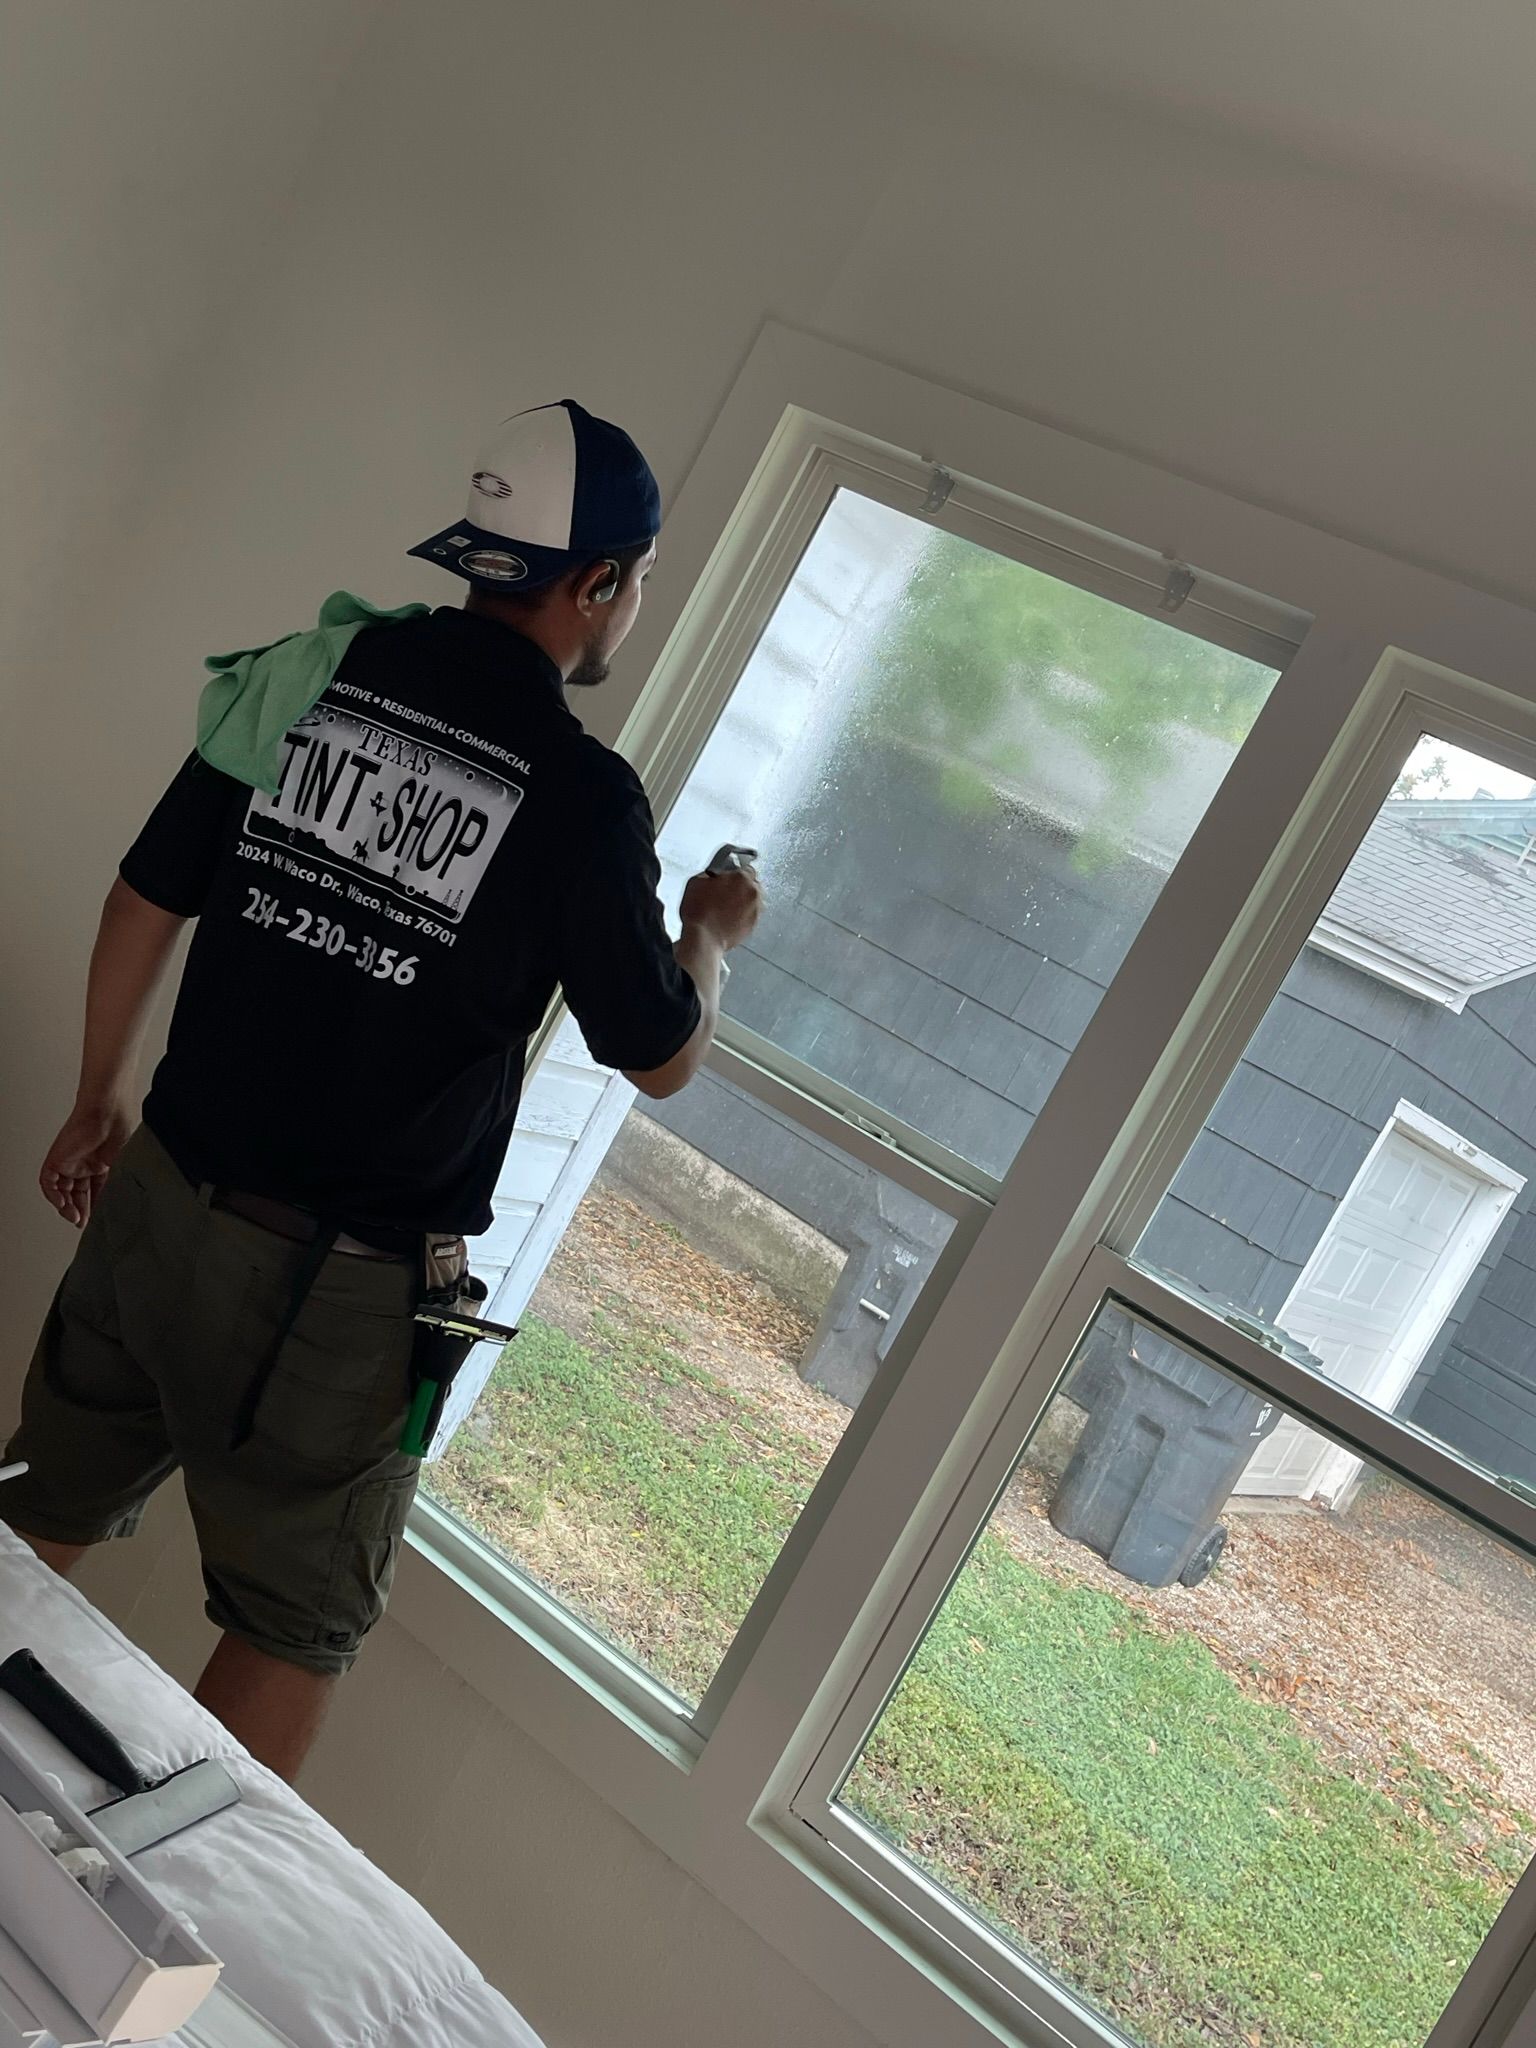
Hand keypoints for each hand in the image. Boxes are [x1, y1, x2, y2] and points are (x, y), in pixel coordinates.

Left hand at [39, 1099, 132, 1227]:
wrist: (109, 1111)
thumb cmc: (122, 1125)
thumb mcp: (125, 1163)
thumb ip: (119, 1183)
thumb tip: (122, 1203)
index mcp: (101, 1161)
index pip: (94, 1188)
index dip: (95, 1205)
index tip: (98, 1219)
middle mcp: (83, 1161)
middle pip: (76, 1192)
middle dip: (80, 1210)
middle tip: (84, 1223)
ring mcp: (69, 1160)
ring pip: (61, 1189)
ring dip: (66, 1206)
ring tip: (75, 1217)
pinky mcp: (56, 1158)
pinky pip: (48, 1182)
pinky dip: (53, 1196)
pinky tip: (64, 1205)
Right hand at [681, 865, 761, 952]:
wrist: (704, 938)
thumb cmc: (699, 913)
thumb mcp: (697, 882)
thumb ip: (711, 874)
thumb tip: (714, 875)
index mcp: (740, 877)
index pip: (747, 868)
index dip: (736, 873)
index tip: (731, 877)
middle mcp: (752, 892)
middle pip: (752, 884)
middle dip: (742, 887)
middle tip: (727, 892)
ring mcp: (755, 909)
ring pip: (753, 899)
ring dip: (744, 900)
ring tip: (728, 906)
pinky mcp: (754, 924)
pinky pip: (751, 914)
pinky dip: (744, 914)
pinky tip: (730, 917)